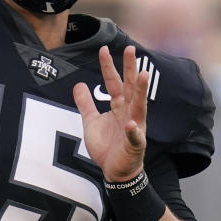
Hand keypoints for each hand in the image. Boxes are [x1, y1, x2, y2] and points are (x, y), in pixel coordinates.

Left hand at [72, 45, 148, 181]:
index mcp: (118, 106)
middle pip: (130, 86)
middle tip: (130, 49)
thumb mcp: (91, 121)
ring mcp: (134, 127)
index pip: (113, 82)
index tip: (103, 49)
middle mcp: (128, 112)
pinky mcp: (135, 144)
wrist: (115, 171)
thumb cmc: (107, 146)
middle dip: (130, 68)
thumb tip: (78, 84)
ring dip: (140, 91)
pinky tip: (132, 125)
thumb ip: (85, 103)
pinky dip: (134, 131)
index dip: (108, 67)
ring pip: (139, 106)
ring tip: (142, 76)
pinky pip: (135, 137)